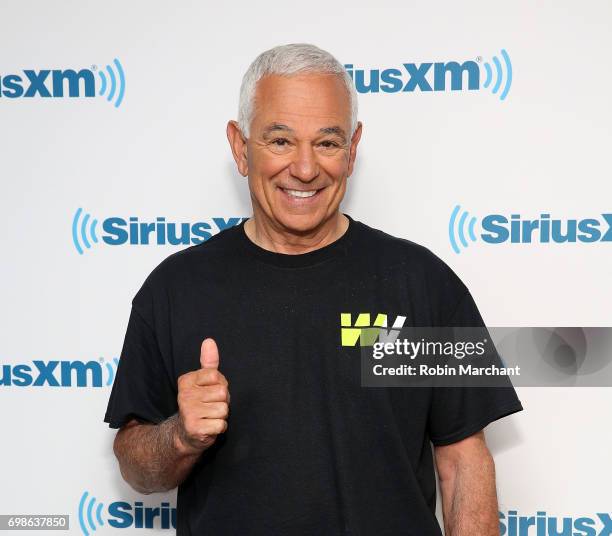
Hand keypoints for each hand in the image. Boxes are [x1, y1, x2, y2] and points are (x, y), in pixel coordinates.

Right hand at [175, 338, 229, 454]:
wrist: (186, 433)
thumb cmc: (200, 404)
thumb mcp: (203, 381)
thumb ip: (208, 362)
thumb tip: (209, 341)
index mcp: (187, 380)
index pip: (217, 376)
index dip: (220, 385)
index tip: (210, 392)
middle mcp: (185, 395)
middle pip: (223, 392)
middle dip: (222, 401)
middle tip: (211, 406)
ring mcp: (188, 412)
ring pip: (224, 409)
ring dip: (221, 415)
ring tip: (209, 416)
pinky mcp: (195, 428)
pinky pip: (221, 424)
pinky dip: (219, 427)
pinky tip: (209, 427)